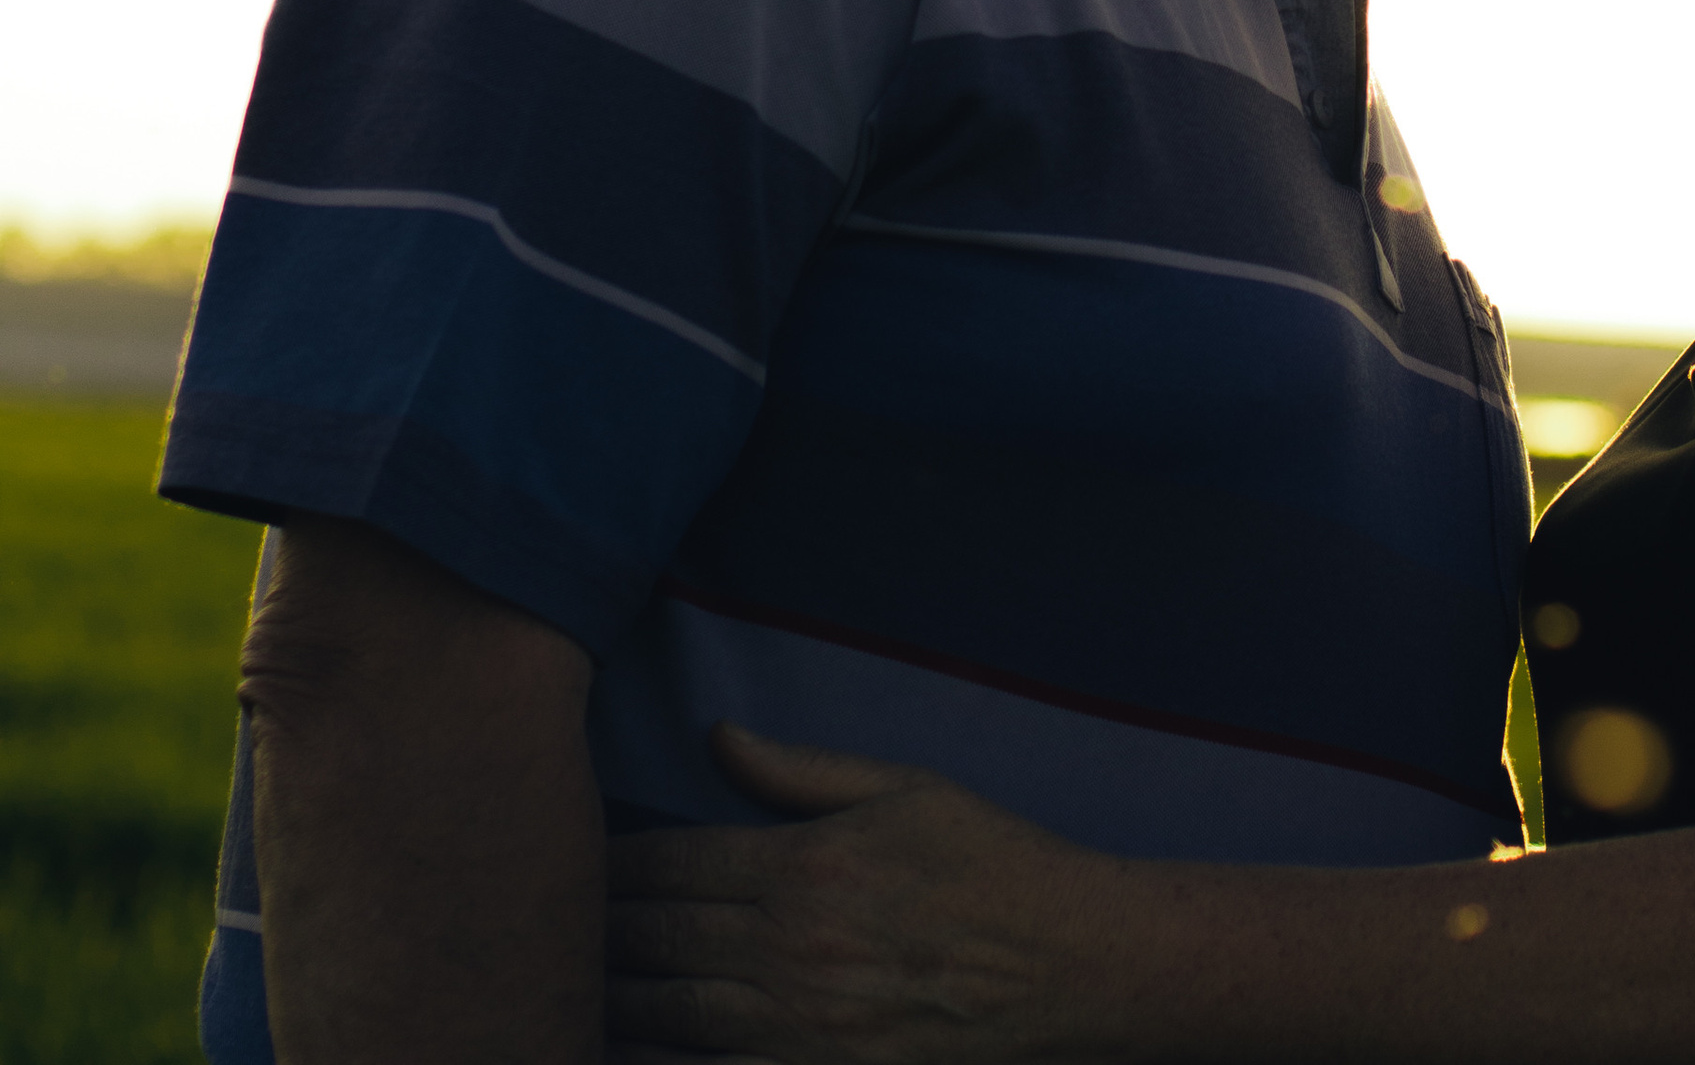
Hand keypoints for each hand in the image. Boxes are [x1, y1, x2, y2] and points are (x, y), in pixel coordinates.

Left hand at [603, 728, 1116, 1064]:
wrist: (1072, 963)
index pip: (672, 862)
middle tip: (551, 927)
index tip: (577, 860)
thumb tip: (718, 734)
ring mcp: (801, 1030)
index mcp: (805, 863)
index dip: (613, 864)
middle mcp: (791, 947)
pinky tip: (628, 1051)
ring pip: (667, 1017)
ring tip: (569, 993)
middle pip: (655, 940)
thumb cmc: (992, 863)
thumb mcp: (905, 787)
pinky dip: (662, 1063)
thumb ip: (800, 770)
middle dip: (598, 934)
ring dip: (611, 1003)